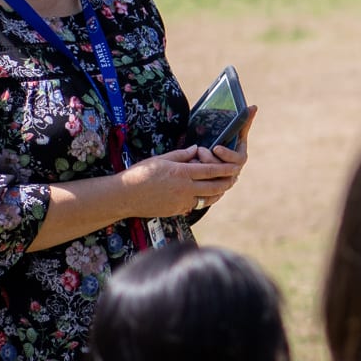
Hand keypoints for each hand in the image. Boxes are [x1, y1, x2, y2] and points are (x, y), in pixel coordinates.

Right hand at [125, 145, 240, 217]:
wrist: (123, 197)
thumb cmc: (139, 174)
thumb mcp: (161, 159)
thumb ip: (181, 155)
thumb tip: (196, 149)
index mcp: (182, 173)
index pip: (211, 171)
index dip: (226, 169)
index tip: (237, 166)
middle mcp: (185, 189)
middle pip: (214, 187)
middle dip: (227, 182)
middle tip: (234, 177)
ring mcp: (181, 202)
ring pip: (208, 199)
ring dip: (217, 193)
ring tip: (223, 187)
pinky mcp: (176, 211)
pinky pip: (195, 206)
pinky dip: (202, 200)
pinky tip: (204, 196)